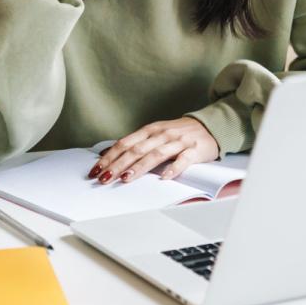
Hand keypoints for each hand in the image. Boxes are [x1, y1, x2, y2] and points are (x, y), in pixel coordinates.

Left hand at [88, 118, 219, 183]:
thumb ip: (135, 143)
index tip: (96, 170)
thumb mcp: (155, 133)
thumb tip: (108, 152)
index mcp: (150, 130)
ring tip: (126, 178)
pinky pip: (183, 160)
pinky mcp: (194, 150)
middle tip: (104, 178)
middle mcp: (162, 134)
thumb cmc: (178, 133)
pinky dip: (174, 168)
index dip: (109, 157)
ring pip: (156, 154)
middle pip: (136, 150)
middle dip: (118, 165)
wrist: (209, 126)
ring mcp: (178, 142)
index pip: (125, 143)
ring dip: (139, 167)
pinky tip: (164, 177)